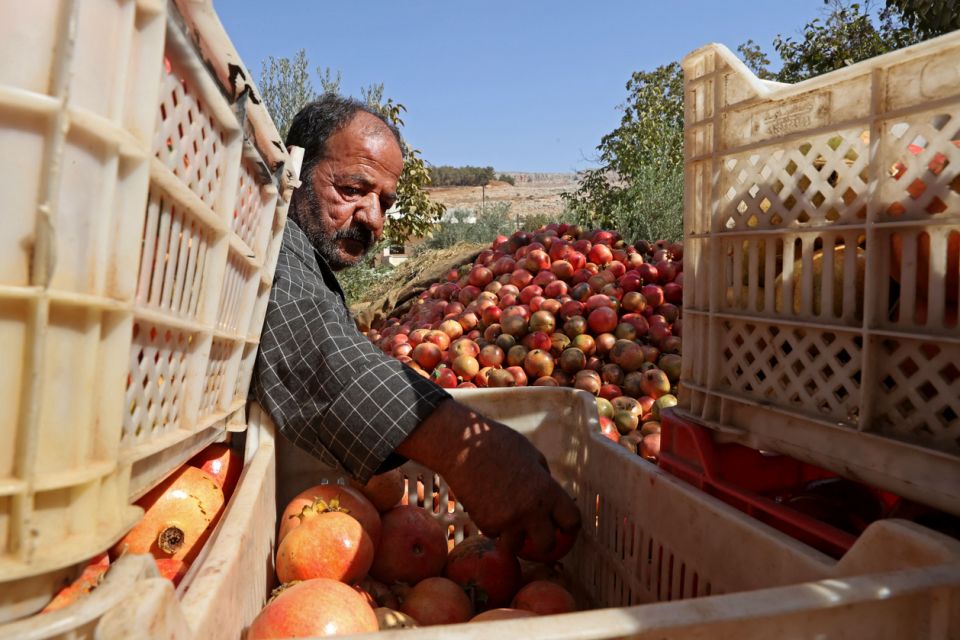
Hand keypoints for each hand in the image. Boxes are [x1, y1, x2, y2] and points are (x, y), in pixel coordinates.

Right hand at [396, 399, 580, 557]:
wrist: (462, 446)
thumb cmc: (498, 443)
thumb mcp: (532, 455)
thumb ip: (545, 479)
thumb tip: (551, 498)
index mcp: (548, 490)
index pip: (572, 521)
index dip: (569, 527)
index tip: (562, 529)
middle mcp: (531, 510)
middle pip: (547, 545)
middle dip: (542, 543)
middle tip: (536, 536)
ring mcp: (508, 520)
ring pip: (516, 547)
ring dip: (513, 538)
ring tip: (508, 522)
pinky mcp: (486, 523)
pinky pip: (494, 534)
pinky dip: (493, 526)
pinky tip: (487, 507)